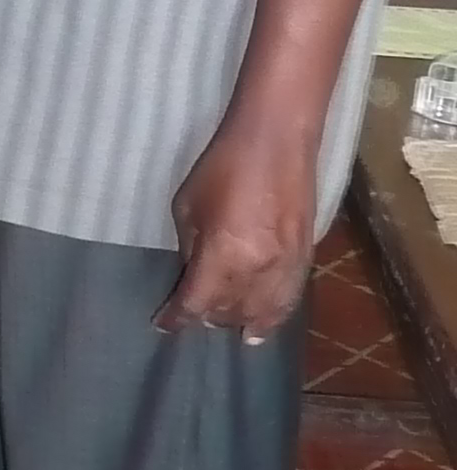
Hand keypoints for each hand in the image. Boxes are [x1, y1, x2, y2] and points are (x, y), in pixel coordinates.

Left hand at [158, 108, 316, 336]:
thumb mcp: (188, 207)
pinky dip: (272, 316)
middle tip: (193, 311)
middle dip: (207, 316)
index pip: (195, 304)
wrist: (277, 142)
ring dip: (238, 321)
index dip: (176, 318)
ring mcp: (286, 268)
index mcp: (223, 258)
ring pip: (260, 314)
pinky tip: (262, 327)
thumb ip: (190, 248)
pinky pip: (288, 302)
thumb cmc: (223, 167)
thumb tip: (193, 274)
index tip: (163, 324)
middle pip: (228, 313)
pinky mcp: (305, 260)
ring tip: (226, 325)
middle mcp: (257, 272)